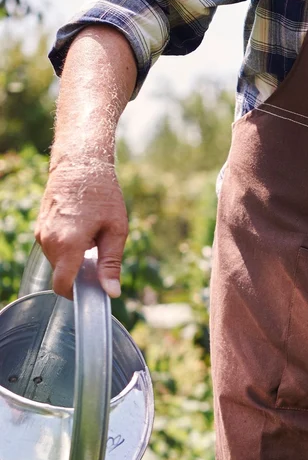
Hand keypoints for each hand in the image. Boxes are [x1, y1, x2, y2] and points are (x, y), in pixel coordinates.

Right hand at [35, 157, 127, 298]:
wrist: (80, 164)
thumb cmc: (103, 195)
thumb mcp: (116, 231)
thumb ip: (111, 264)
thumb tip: (111, 292)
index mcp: (68, 244)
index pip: (62, 285)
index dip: (76, 295)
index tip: (91, 291)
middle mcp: (49, 241)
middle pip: (61, 274)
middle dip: (78, 273)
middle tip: (99, 257)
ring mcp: (41, 233)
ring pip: (56, 261)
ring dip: (73, 259)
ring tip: (91, 237)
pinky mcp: (40, 227)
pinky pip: (52, 248)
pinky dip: (66, 247)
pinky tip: (81, 230)